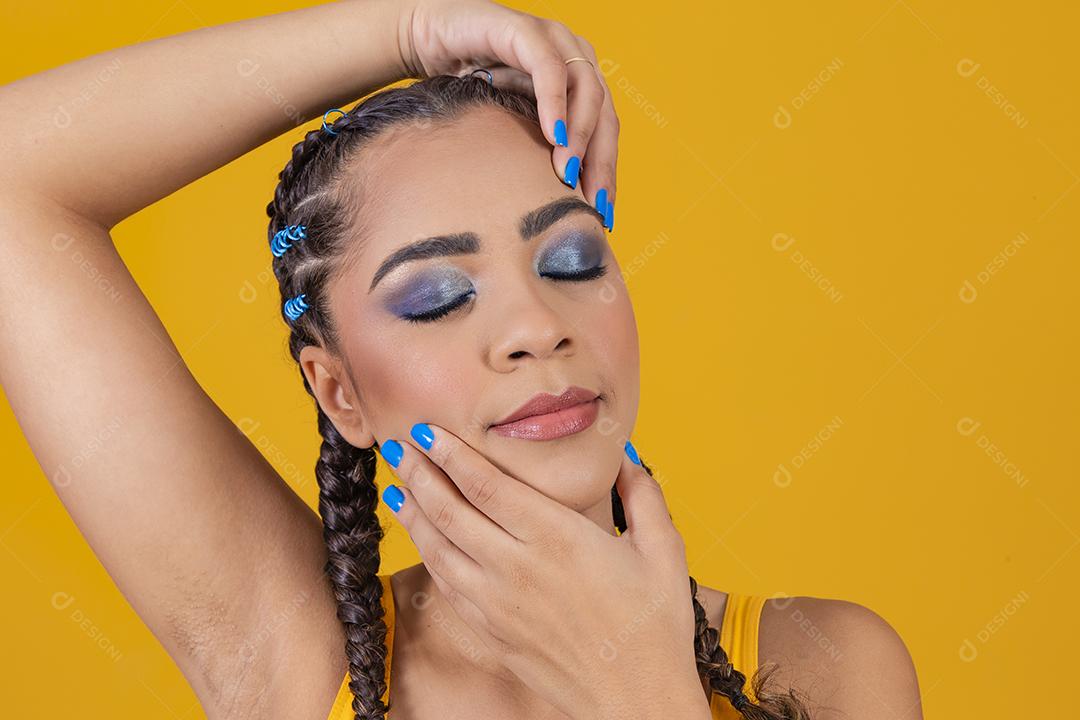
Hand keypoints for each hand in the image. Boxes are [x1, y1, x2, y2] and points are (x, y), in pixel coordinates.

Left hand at [378, 425, 710, 719]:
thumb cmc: (655, 627)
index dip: (450, 455)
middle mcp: (517, 568)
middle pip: (451, 511)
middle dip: (419, 473)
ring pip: (439, 549)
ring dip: (413, 513)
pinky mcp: (492, 632)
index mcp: (558, 538)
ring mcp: (498, 604)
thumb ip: (643, 497)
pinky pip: (448, 586)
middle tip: (397, 445)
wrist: (637, 701)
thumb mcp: (664, 552)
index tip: (426, 430)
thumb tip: (627, 458)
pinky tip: (423, 539)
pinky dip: (429, 556)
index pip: (486, 486)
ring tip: (396, 485)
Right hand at [394, 0, 618, 223]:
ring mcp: (554, 40)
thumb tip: (551, 211)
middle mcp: (575, 58)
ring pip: (586, 91)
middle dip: (600, 163)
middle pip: (605, 115)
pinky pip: (548, 68)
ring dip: (580, 136)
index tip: (602, 215)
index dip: (606, 173)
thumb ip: (534, 153)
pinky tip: (554, 137)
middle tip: (591, 203)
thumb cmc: (469, 86)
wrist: (428, 39)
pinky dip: (554, 103)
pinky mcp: (524, 30)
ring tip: (568, 174)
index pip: (605, 132)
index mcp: (579, 83)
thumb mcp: (510, 126)